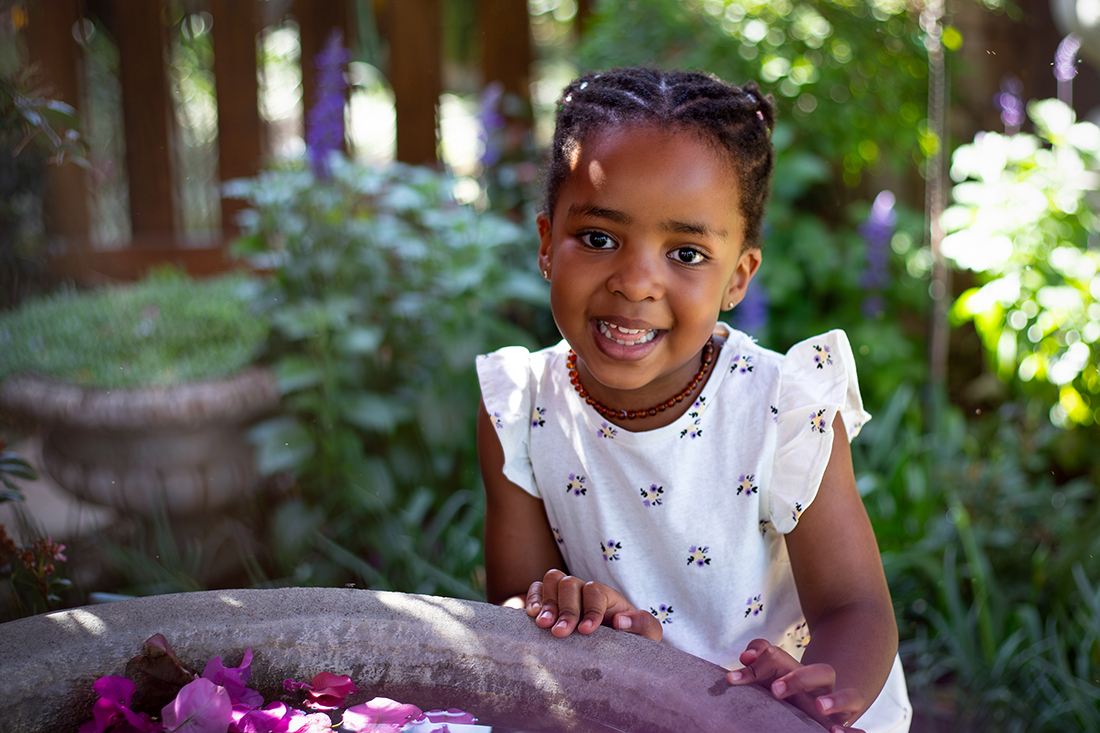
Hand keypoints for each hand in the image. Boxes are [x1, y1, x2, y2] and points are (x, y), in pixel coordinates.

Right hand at [525, 569, 662, 640]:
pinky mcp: (548, 603)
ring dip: (547, 602)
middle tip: (560, 633)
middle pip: (571, 583)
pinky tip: (532, 616)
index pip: (596, 591)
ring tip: (544, 625)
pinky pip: (537, 589)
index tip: (586, 631)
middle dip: (565, 608)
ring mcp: (566, 595)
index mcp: (609, 597)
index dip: (590, 609)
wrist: (617, 655)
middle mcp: (585, 591)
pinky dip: (532, 598)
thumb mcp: (648, 636)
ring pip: (553, 580)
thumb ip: (644, 625)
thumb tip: (620, 620)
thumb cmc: (632, 644)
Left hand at [726, 639, 865, 732]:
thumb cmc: (779, 696)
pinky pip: (856, 726)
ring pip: (850, 695)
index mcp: (794, 672)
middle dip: (798, 678)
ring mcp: (834, 705)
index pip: (778, 657)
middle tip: (775, 691)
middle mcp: (818, 686)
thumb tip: (746, 656)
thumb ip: (754, 664)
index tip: (733, 678)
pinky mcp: (843, 723)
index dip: (757, 663)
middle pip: (821, 671)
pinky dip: (852, 730)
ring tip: (819, 707)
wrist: (810, 710)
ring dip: (836, 700)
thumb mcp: (764, 679)